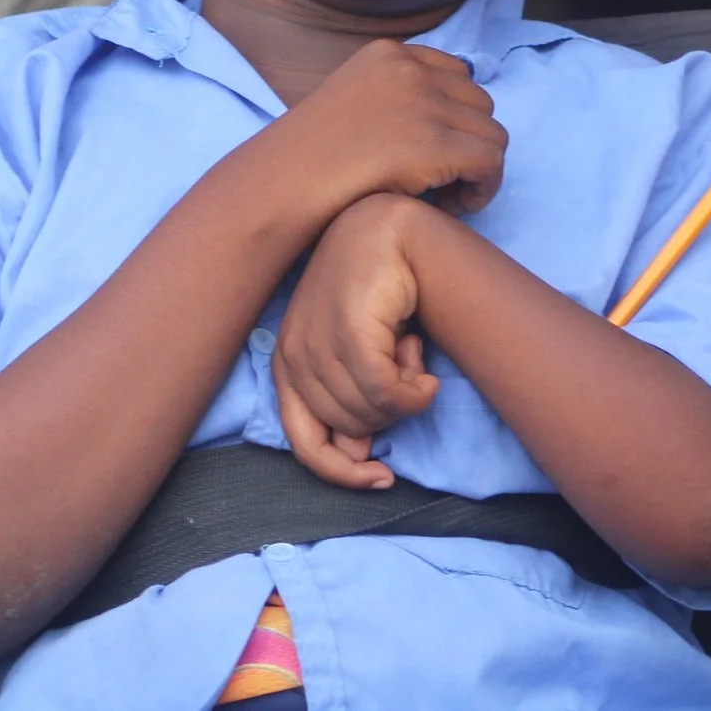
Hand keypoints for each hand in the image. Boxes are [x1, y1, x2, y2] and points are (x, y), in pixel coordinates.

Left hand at [274, 194, 441, 489]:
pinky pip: (389, 393)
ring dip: (405, 393)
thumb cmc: (372, 291)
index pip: (304, 444)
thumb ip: (352, 398)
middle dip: (389, 415)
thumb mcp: (356, 351)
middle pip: (350, 430)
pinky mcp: (348, 331)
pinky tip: (423, 360)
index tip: (381, 479)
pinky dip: (415, 390)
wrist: (385, 230)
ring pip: (372, 413)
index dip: (343, 473)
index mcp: (287, 365)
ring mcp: (317, 343)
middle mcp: (294, 356)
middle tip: (405, 370)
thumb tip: (358, 449)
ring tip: (409, 349)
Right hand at [276, 40, 506, 221]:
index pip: (457, 74)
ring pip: (493, 135)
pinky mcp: (436, 143)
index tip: (435, 149)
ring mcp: (424, 104)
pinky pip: (491, 163)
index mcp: (387, 53)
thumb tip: (445, 117)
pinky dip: (482, 189)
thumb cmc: (309, 158)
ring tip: (446, 194)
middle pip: (480, 104)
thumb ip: (392, 97)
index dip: (454, 117)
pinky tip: (453, 205)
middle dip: (467, 141)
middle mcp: (410, 70)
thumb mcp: (351, 101)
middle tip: (440, 178)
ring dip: (478, 168)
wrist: (285, 182)